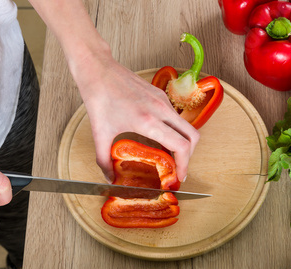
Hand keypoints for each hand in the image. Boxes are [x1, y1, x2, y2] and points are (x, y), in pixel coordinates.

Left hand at [29, 0, 199, 182]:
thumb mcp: (100, 133)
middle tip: (179, 169)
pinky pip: (175, 116)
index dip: (184, 165)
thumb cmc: (98, 97)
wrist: (97, 69)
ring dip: (183, 142)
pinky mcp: (159, 94)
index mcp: (148, 121)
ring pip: (186, 125)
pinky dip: (175, 130)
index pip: (181, 146)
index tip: (179, 177)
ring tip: (170, 156)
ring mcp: (162, 100)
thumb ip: (104, 160)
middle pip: (192, 136)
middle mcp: (160, 109)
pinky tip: (161, 137)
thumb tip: (109, 178)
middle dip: (190, 156)